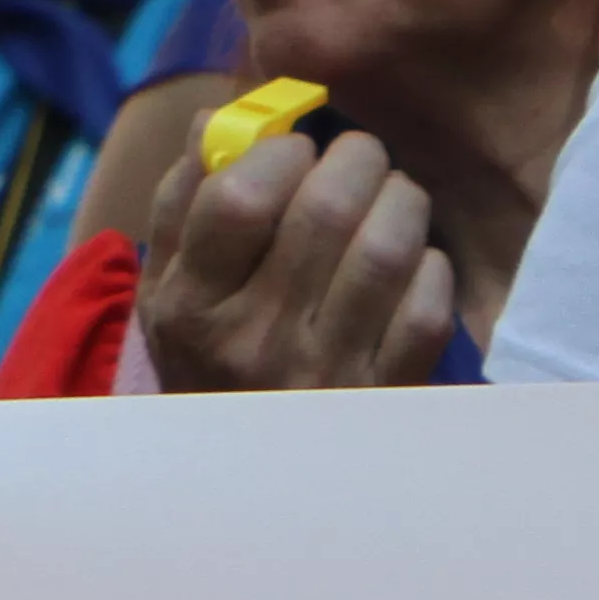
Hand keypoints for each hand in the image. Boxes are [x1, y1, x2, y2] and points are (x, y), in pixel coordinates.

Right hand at [134, 125, 457, 391]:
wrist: (247, 482)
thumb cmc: (209, 358)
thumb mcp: (169, 290)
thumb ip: (184, 200)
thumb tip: (220, 118)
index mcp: (192, 307)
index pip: (239, 198)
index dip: (279, 151)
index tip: (295, 146)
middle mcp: (255, 343)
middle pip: (323, 211)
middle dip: (355, 157)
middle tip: (359, 154)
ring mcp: (325, 374)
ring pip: (386, 249)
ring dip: (400, 199)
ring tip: (392, 194)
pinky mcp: (384, 396)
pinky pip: (427, 308)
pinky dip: (430, 266)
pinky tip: (412, 260)